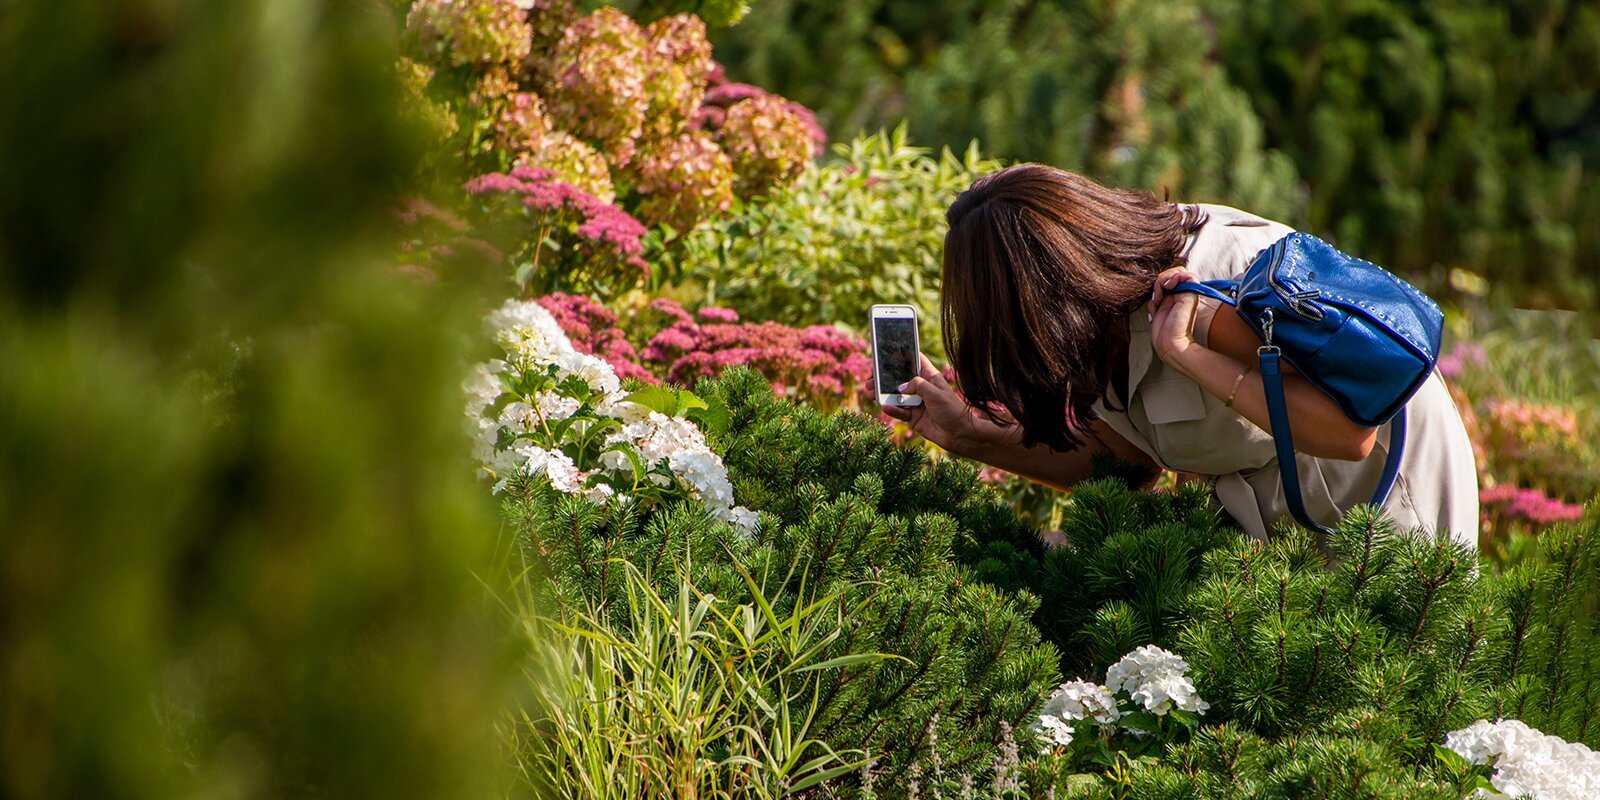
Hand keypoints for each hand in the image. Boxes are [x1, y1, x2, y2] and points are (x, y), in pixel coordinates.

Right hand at [878, 353, 1014, 454]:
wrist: (960, 435)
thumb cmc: (953, 411)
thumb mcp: (936, 393)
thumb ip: (917, 386)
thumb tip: (900, 387)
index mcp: (930, 377)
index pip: (915, 361)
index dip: (903, 356)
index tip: (888, 353)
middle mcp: (921, 388)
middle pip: (900, 379)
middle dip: (885, 378)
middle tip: (872, 378)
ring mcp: (916, 402)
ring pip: (896, 395)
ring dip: (883, 393)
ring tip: (870, 391)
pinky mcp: (913, 417)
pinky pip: (899, 411)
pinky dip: (891, 409)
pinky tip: (884, 406)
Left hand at [1149, 266, 1200, 365]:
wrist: (1169, 343)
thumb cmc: (1163, 331)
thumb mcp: (1157, 308)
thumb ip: (1159, 295)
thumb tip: (1158, 283)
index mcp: (1177, 297)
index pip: (1170, 277)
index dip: (1160, 282)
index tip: (1155, 297)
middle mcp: (1184, 293)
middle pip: (1174, 272)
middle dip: (1161, 279)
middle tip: (1157, 294)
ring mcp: (1189, 293)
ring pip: (1178, 271)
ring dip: (1164, 279)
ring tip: (1160, 293)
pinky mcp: (1192, 294)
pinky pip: (1187, 274)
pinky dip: (1174, 277)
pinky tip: (1167, 287)